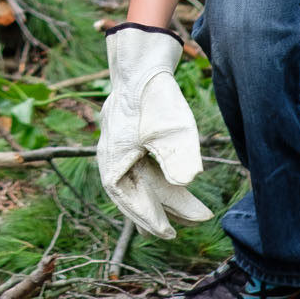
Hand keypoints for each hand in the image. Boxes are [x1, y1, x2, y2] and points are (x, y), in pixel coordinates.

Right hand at [96, 23, 212, 238]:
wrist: (140, 64)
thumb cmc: (153, 96)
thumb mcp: (172, 127)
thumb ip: (178, 157)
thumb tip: (187, 182)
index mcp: (114, 164)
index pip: (133, 203)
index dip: (153, 221)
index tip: (171, 234)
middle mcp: (111, 160)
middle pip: (136, 196)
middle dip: (163, 212)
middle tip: (188, 226)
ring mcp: (117, 150)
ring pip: (139, 183)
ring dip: (163, 197)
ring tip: (188, 213)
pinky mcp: (126, 140)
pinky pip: (139, 170)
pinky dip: (157, 181)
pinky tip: (172, 184)